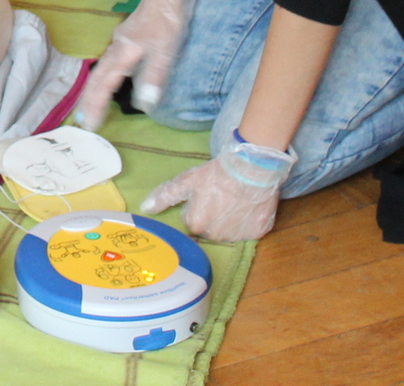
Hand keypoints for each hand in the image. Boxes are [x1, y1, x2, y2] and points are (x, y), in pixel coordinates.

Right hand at [77, 0, 195, 128]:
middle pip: (96, 78)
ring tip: (88, 107)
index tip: (89, 123)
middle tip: (83, 120)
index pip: (104, 84)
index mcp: (123, 54)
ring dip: (92, 90)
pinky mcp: (124, 40)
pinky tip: (106, 82)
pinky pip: (106, 64)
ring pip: (99, 71)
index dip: (96, 104)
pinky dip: (101, 78)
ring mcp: (118, 44)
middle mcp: (115, 50)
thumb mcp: (165, 52)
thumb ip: (154, 77)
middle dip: (88, 100)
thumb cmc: (167, 23)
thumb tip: (144, 104)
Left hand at [140, 132, 295, 241]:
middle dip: (211, 217)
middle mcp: (216, 236)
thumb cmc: (216, 173)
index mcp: (196, 224)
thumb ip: (164, 196)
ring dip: (229, 221)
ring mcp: (239, 236)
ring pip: (228, 232)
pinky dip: (247, 221)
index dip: (196, 208)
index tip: (204, 196)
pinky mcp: (258, 232)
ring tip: (233, 201)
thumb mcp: (186, 181)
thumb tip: (145, 209)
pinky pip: (248, 231)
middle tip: (219, 198)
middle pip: (209, 230)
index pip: (190, 222)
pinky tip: (247, 206)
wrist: (251, 167)